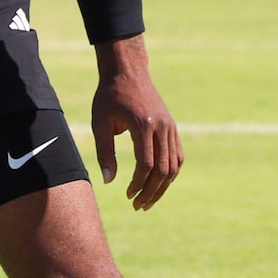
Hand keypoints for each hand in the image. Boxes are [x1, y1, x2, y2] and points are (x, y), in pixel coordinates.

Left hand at [91, 35, 181, 210]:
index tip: (127, 195)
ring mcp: (170, 127)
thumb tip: (108, 181)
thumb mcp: (100, 123)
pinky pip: (177, 156)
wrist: (127, 72)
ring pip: (173, 165)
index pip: (146, 164)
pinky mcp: (172, 127)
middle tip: (137, 206)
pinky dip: (170, 173)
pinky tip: (158, 185)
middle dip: (151, 191)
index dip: (138, 184)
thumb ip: (104, 152)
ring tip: (147, 201)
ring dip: (162, 187)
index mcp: (143, 125)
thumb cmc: (109, 97)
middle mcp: (161, 127)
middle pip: (163, 169)